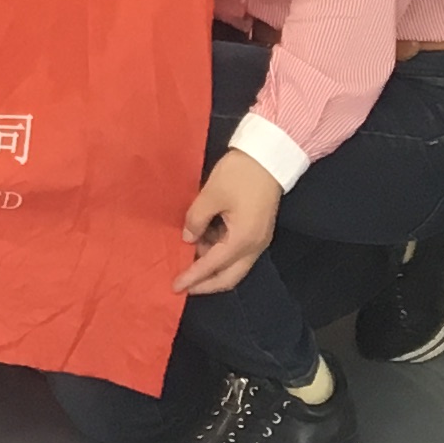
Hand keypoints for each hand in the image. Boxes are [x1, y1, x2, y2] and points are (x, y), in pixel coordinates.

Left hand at [172, 148, 283, 297]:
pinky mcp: (256, 230)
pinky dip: (219, 253)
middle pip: (228, 277)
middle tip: (183, 284)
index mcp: (242, 240)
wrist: (268, 156)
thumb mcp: (211, 195)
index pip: (213, 266)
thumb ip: (196, 220)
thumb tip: (188, 238)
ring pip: (233, 266)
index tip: (175, 286)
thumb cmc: (239, 175)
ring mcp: (258, 239)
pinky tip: (202, 242)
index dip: (193, 277)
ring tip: (188, 257)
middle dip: (205, 284)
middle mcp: (254, 247)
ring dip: (212, 266)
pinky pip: (236, 252)